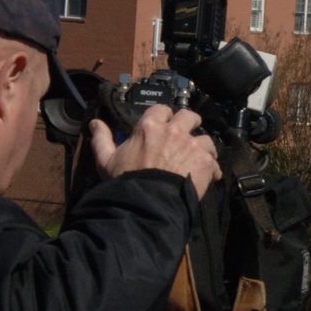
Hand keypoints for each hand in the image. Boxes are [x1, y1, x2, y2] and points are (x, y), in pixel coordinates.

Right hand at [89, 104, 221, 198]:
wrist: (148, 202)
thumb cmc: (126, 181)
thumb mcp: (106, 160)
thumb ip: (101, 139)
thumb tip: (95, 123)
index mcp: (150, 126)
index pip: (162, 109)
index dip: (165, 115)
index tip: (166, 123)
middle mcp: (174, 131)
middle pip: (190, 116)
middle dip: (191, 123)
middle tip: (189, 133)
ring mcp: (192, 146)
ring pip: (206, 139)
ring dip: (204, 148)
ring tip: (200, 158)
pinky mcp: (206, 162)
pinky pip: (214, 161)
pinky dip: (213, 169)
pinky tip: (210, 177)